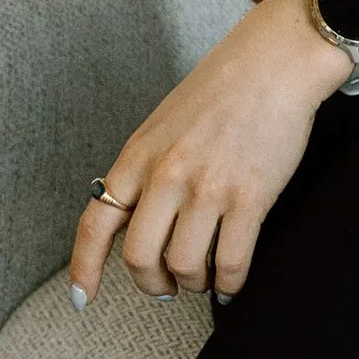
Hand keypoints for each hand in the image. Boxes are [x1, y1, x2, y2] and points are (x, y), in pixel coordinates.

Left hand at [71, 0, 348, 305]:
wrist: (275, 60)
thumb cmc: (222, 89)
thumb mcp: (163, 124)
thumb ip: (146, 169)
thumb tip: (138, 221)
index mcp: (138, 155)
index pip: (96, 223)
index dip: (85, 268)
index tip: (83, 298)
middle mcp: (166, 174)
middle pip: (140, 258)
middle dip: (153, 284)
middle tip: (168, 285)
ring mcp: (208, 188)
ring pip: (186, 267)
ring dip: (194, 283)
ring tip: (206, 277)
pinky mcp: (250, 197)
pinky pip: (233, 262)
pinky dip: (231, 283)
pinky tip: (233, 280)